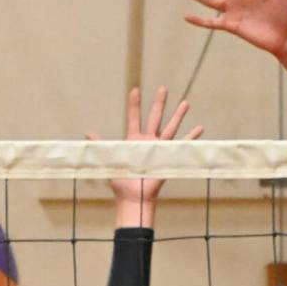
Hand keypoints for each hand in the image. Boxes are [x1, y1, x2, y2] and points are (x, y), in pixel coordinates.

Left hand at [88, 87, 202, 227]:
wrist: (132, 196)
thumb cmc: (120, 181)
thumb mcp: (109, 159)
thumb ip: (100, 145)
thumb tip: (87, 133)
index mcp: (133, 140)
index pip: (134, 118)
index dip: (134, 105)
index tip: (135, 90)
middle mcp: (147, 141)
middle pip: (155, 118)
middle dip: (159, 103)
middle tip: (163, 88)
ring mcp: (159, 149)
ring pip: (170, 128)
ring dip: (178, 116)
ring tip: (185, 103)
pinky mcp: (167, 157)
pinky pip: (182, 145)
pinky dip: (191, 137)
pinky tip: (199, 129)